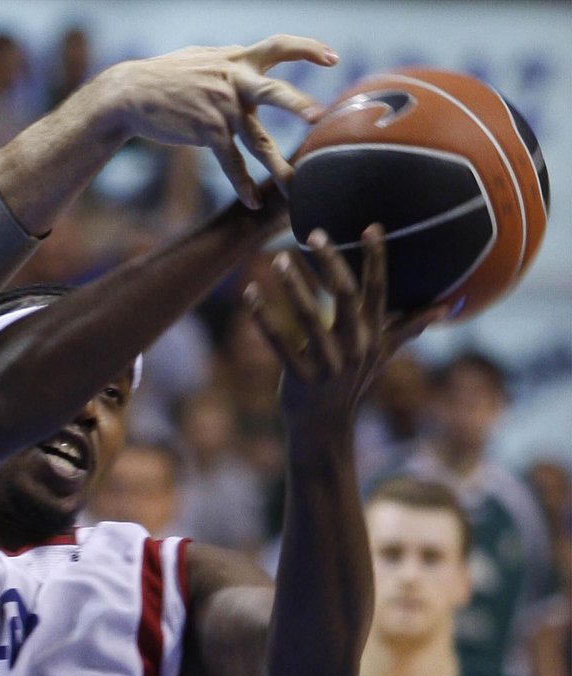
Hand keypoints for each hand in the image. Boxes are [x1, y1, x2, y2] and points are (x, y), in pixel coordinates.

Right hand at [96, 36, 337, 206]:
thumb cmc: (164, 75)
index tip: (334, 57)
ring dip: (278, 165)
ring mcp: (220, 109)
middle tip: (322, 116)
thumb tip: (245, 55)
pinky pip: (230, 162)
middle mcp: (234, 82)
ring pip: (257, 140)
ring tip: (296, 186)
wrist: (129, 94)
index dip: (308, 49)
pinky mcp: (206, 132)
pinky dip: (241, 183)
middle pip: (274, 92)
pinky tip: (254, 202)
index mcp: (237, 60)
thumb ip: (230, 61)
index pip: (279, 46)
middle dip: (299, 104)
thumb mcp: (202, 58)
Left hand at [246, 225, 442, 434]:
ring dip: (292, 286)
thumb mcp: (383, 354)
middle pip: (345, 296)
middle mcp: (355, 347)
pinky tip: (249, 293)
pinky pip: (280, 344)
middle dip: (331, 263)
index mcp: (372, 335)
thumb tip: (447, 306)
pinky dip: (263, 318)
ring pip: (310, 317)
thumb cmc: (353, 382)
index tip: (370, 227)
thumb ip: (410, 326)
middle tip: (315, 233)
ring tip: (276, 259)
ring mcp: (329, 364)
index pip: (378, 290)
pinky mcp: (301, 378)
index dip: (375, 259)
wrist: (325, 426)